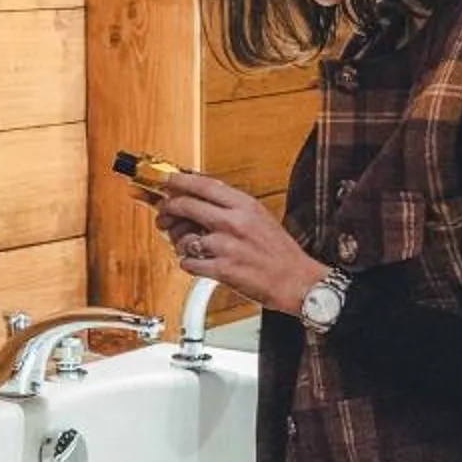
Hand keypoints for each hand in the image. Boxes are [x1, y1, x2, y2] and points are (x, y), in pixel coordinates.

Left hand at [147, 171, 327, 315]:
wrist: (297, 281)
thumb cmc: (279, 252)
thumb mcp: (258, 217)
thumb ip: (230, 206)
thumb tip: (200, 197)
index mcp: (244, 205)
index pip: (203, 185)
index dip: (178, 180)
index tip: (166, 180)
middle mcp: (233, 222)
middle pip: (185, 206)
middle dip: (168, 209)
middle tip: (164, 214)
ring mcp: (226, 246)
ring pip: (183, 238)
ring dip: (181, 243)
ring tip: (192, 246)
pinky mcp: (222, 269)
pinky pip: (189, 263)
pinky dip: (190, 264)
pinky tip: (200, 263)